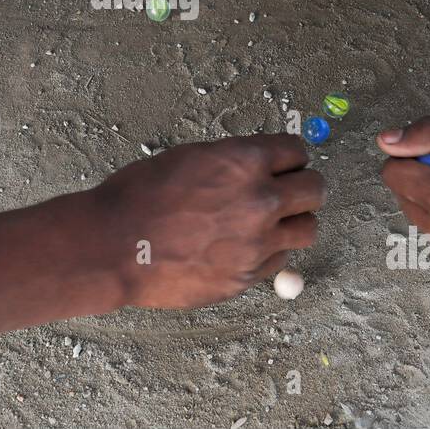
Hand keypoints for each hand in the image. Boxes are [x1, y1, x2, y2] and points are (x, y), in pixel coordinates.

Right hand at [80, 135, 323, 308]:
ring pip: (308, 229)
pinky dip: (268, 253)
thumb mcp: (190, 158)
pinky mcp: (247, 276)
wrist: (114, 246)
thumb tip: (258, 166)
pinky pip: (279, 260)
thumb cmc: (139, 197)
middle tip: (289, 193)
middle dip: (303, 188)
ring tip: (271, 224)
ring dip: (294, 223)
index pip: (297, 152)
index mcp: (244, 161)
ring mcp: (257, 242)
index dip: (290, 158)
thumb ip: (232, 163)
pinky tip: (242, 248)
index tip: (285, 165)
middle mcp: (260, 200)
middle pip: (315, 190)